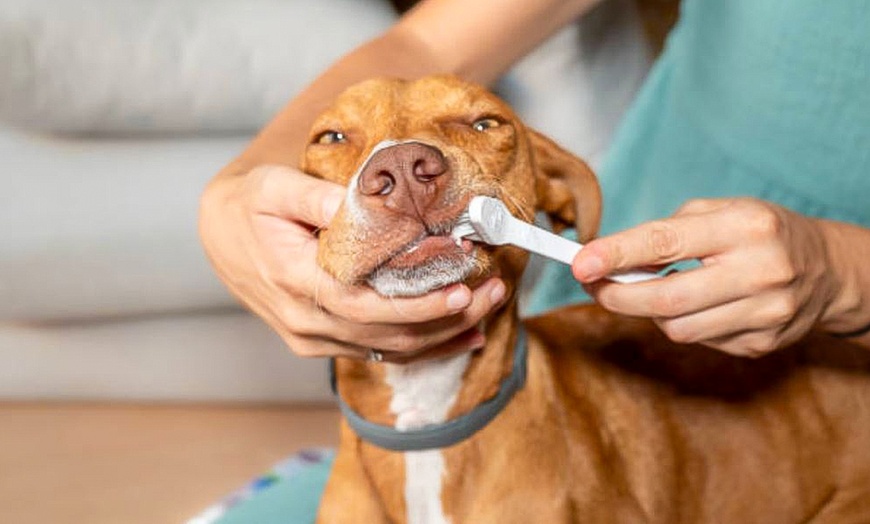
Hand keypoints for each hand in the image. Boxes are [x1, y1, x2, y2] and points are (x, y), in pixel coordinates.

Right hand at [198, 165, 505, 361]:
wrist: (218, 235)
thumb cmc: (249, 205)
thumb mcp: (274, 188)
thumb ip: (315, 197)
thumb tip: (362, 202)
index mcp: (295, 281)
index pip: (363, 305)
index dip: (415, 305)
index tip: (459, 289)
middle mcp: (306, 320)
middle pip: (386, 333)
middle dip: (445, 317)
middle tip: (493, 292)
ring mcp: (313, 337)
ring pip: (387, 348)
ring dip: (442, 333)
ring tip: (487, 306)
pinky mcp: (321, 341)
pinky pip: (379, 353)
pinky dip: (423, 347)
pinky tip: (462, 337)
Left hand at [572, 198, 838, 356]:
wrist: (827, 271)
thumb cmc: (758, 233)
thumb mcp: (721, 212)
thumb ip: (666, 232)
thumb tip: (610, 261)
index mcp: (745, 227)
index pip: (666, 242)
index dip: (616, 255)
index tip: (580, 263)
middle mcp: (759, 271)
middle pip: (666, 299)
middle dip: (618, 296)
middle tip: (593, 286)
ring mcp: (765, 314)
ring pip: (678, 328)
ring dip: (651, 312)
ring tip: (658, 289)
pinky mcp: (762, 343)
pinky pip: (700, 341)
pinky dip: (685, 323)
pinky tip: (699, 305)